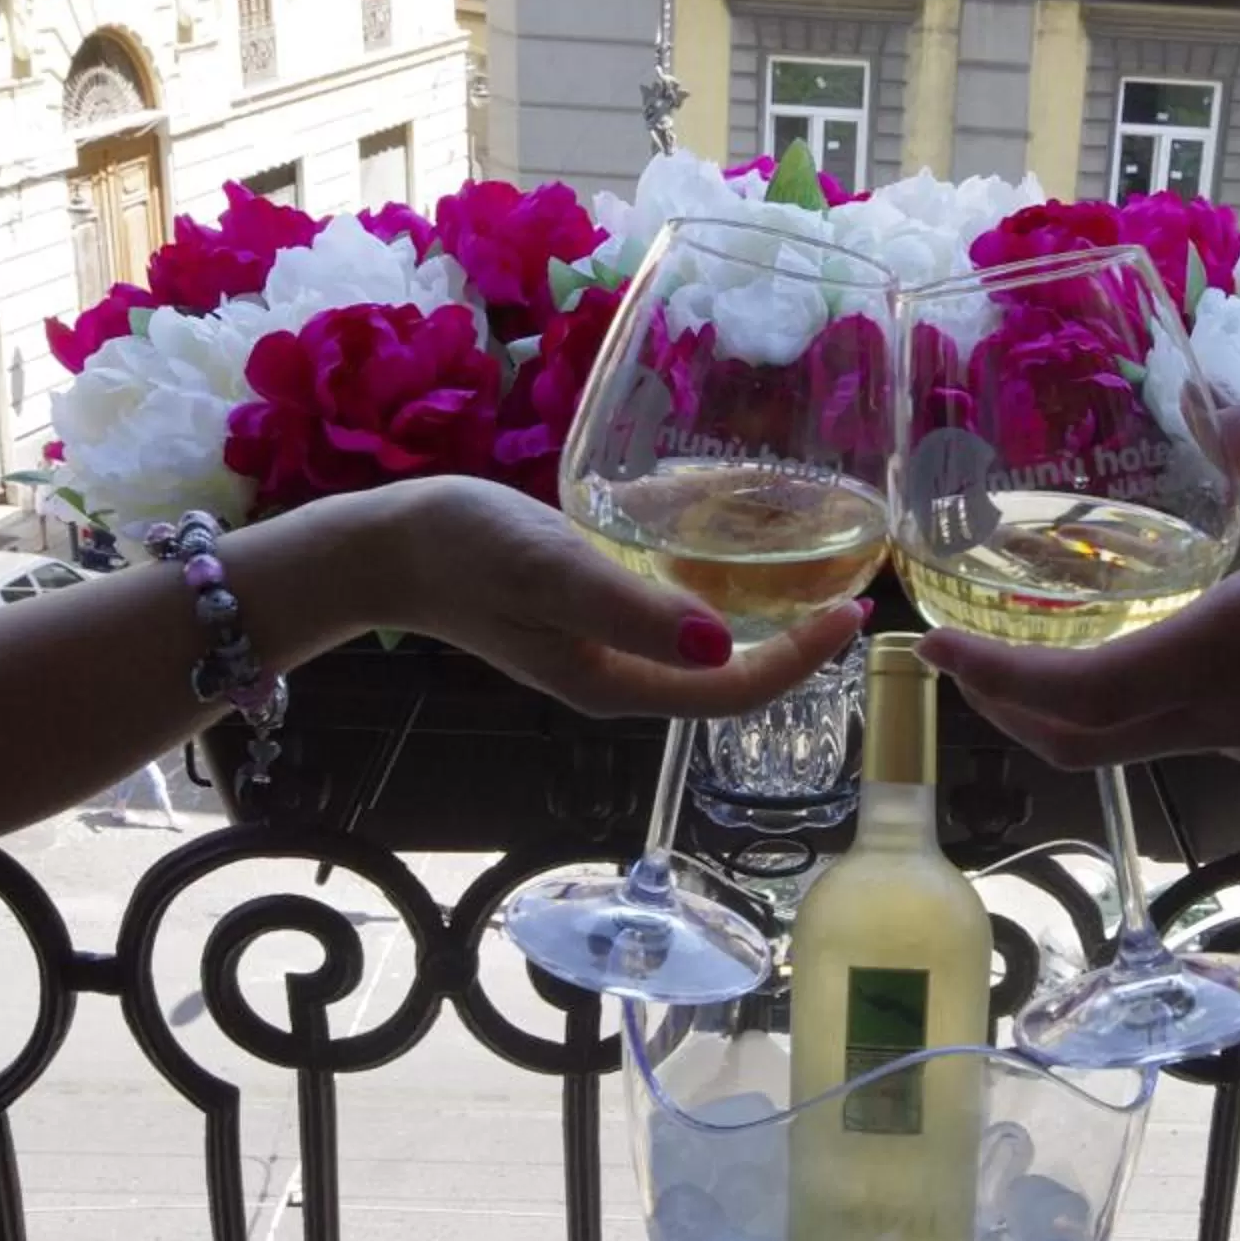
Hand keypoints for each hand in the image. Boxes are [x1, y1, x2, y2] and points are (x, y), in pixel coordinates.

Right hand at [373, 476, 863, 718]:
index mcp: (617, 686)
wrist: (386, 548)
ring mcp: (602, 657)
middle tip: (850, 590)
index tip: (853, 613)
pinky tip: (731, 554)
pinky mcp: (589, 624)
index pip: (734, 692)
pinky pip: (672, 627)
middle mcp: (619, 683)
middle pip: (730, 682)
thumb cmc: (465, 551)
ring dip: (762, 624)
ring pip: (704, 655)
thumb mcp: (552, 572)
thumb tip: (721, 646)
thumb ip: (631, 611)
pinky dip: (715, 600)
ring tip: (812, 573)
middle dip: (796, 646)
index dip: (802, 659)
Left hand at [920, 407, 1239, 779]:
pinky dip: (1130, 699)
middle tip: (958, 655)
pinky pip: (1183, 729)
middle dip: (1004, 706)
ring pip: (1129, 743)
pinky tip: (1146, 643)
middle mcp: (1224, 716)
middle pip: (1078, 741)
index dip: (988, 678)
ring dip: (1064, 707)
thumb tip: (1207, 392)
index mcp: (1220, 659)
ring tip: (1027, 646)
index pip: (1068, 696)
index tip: (930, 645)